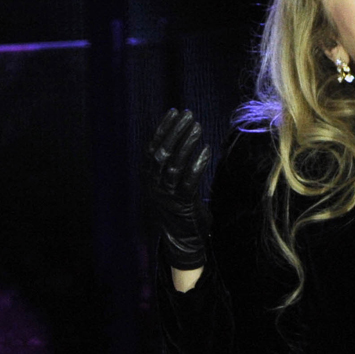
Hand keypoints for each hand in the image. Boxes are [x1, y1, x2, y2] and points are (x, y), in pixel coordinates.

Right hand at [147, 108, 211, 269]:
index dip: (163, 129)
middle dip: (175, 131)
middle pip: (162, 153)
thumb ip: (172, 165)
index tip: (174, 112)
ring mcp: (167, 196)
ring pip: (174, 164)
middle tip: (189, 115)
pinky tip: (206, 149)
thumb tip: (181, 137)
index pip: (152, 148)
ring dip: (186, 143)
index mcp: (148, 179)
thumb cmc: (180, 209)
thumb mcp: (171, 186)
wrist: (183, 241)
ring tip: (197, 127)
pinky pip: (189, 181)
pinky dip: (197, 163)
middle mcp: (154, 186)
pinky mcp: (183, 204)